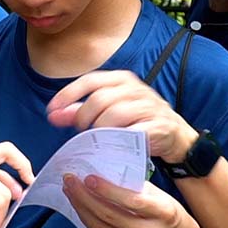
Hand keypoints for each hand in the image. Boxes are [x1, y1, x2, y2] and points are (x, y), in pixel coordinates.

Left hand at [47, 70, 197, 162]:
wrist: (175, 136)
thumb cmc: (137, 121)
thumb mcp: (109, 111)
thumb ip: (80, 111)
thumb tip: (53, 114)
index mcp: (121, 80)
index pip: (90, 80)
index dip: (68, 94)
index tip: (52, 111)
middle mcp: (135, 88)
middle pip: (100, 99)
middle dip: (84, 117)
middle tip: (80, 132)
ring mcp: (148, 106)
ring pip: (115, 114)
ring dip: (100, 130)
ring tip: (95, 140)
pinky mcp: (159, 125)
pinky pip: (133, 132)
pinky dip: (119, 140)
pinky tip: (111, 148)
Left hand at [63, 173, 206, 227]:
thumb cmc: (171, 217)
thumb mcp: (163, 198)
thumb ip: (138, 188)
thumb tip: (106, 174)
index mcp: (164, 214)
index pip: (132, 201)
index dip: (107, 190)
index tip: (88, 177)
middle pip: (110, 216)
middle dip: (85, 197)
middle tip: (70, 181)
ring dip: (82, 209)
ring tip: (71, 192)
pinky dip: (88, 222)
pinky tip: (80, 209)